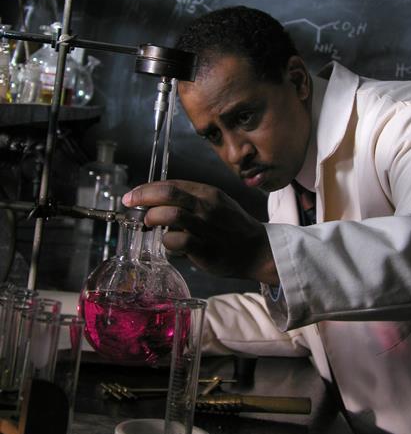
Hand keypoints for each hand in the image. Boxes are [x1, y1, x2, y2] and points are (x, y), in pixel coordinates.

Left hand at [122, 180, 278, 284]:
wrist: (258, 249)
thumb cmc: (232, 226)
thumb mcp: (216, 203)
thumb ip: (191, 199)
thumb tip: (157, 199)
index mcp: (208, 193)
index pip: (172, 184)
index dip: (148, 188)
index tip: (133, 194)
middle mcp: (207, 207)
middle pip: (169, 194)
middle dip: (143, 196)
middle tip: (130, 202)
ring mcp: (207, 228)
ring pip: (171, 215)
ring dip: (153, 217)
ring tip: (149, 222)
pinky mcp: (206, 250)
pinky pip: (178, 241)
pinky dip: (167, 241)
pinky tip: (168, 242)